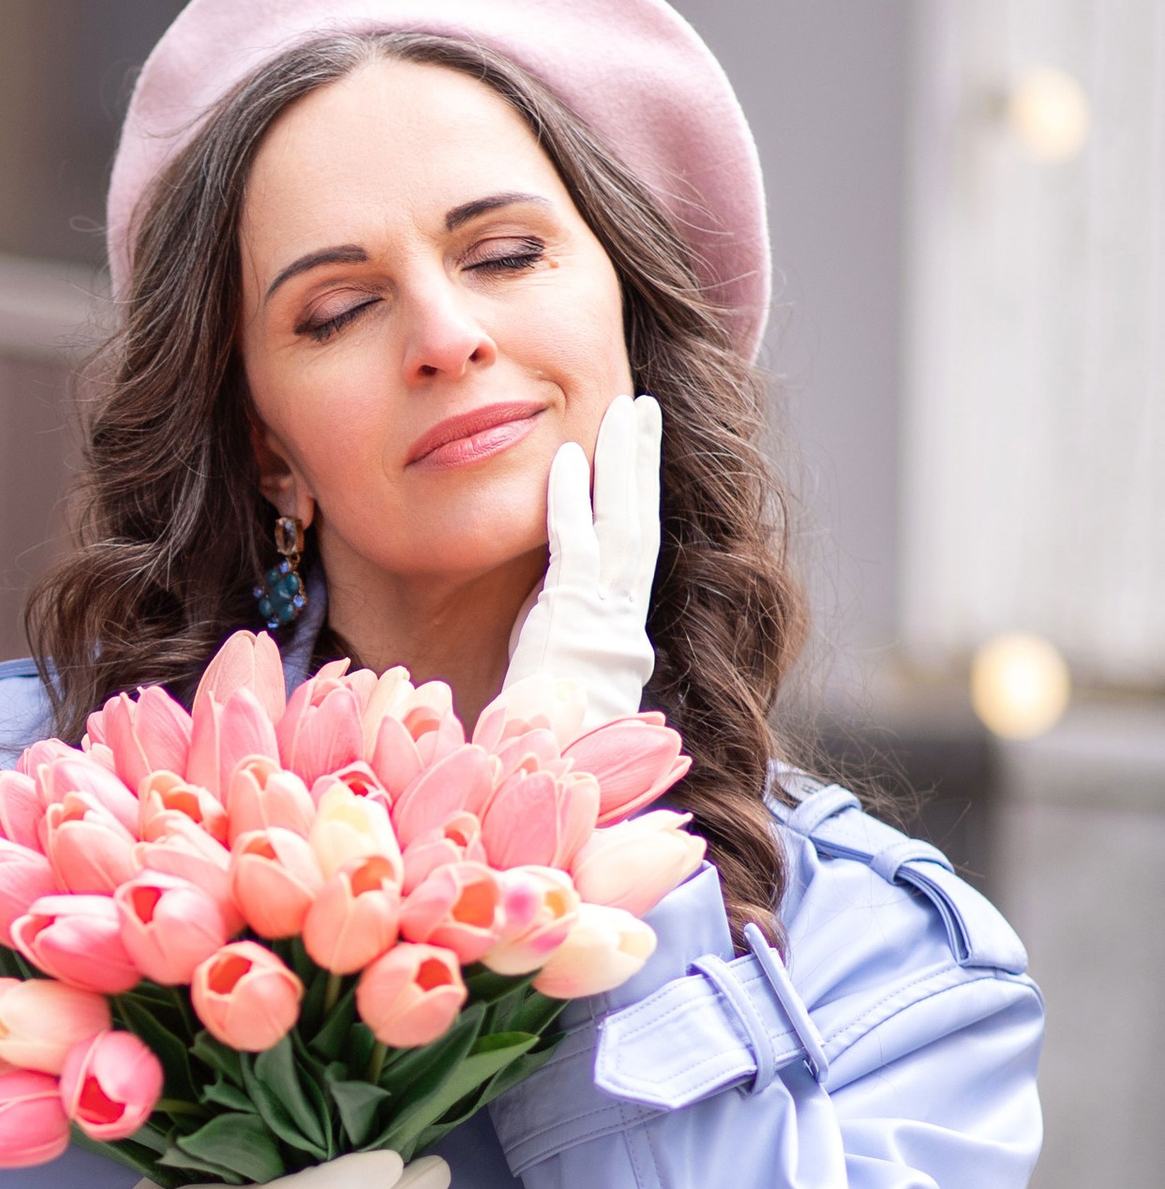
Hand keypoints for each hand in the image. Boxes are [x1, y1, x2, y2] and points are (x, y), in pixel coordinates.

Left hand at [502, 391, 660, 726]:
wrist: (546, 778)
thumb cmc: (543, 750)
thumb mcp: (559, 691)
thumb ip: (562, 654)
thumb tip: (552, 634)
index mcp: (621, 639)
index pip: (632, 554)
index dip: (636, 500)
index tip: (635, 455)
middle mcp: (624, 624)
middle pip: (641, 524)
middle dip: (644, 464)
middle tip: (645, 410)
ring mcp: (605, 619)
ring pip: (624, 523)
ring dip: (624, 463)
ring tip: (626, 411)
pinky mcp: (573, 618)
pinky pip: (573, 546)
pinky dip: (572, 500)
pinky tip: (569, 458)